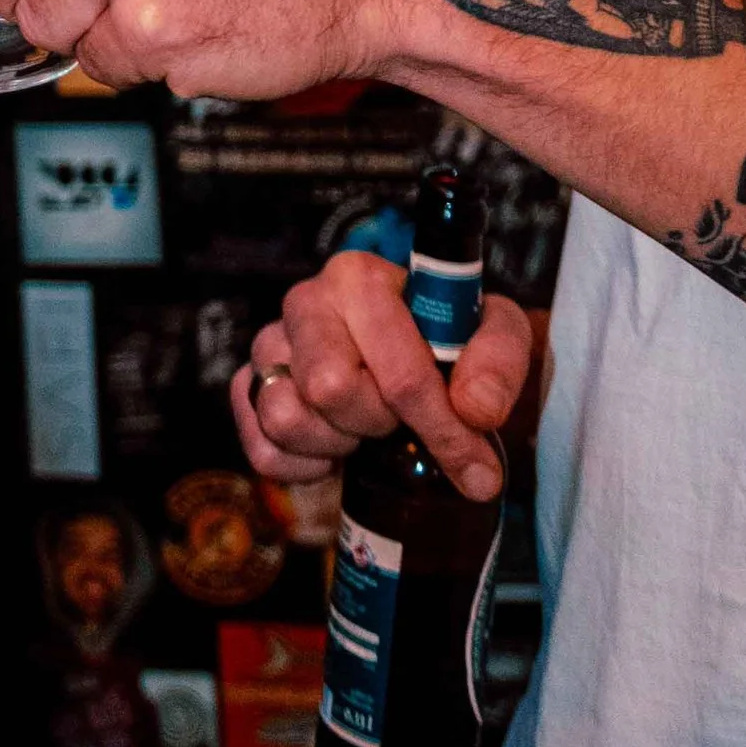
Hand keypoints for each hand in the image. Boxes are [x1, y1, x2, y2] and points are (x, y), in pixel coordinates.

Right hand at [231, 253, 534, 504]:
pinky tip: (333, 449)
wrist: (416, 355)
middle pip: (329, 390)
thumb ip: (498, 362)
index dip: (439, 426)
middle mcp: (304, 303)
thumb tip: (473, 409)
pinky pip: (263, 449)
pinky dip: (303, 467)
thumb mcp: (498, 337)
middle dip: (376, 422)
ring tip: (363, 429)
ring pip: (285, 418)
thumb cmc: (452, 343)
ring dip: (337, 443)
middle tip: (398, 418)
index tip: (476, 466)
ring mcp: (268, 346)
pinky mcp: (246, 389)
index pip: (395, 370)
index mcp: (359, 279)